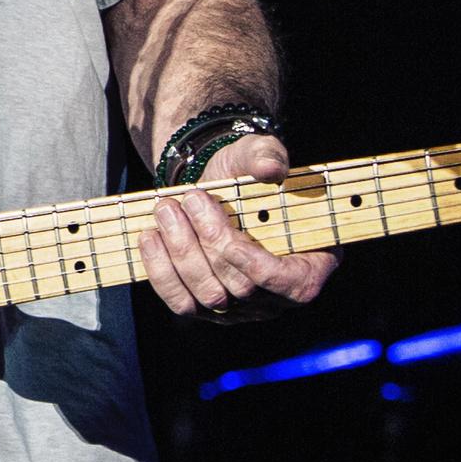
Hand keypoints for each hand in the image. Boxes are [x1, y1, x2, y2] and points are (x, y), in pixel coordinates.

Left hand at [142, 132, 337, 321]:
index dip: (260, 268)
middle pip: (242, 288)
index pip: (292, 284)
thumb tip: (270, 169)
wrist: (210, 187)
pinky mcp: (204, 307)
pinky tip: (151, 237)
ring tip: (166, 211)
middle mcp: (276, 295)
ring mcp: (240, 307)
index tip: (233, 244)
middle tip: (190, 200)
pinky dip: (161, 271)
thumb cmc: (243, 173)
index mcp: (310, 263)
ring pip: (208, 297)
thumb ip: (268, 157)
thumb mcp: (258, 154)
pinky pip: (181, 302)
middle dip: (210, 243)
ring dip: (181, 253)